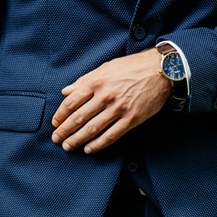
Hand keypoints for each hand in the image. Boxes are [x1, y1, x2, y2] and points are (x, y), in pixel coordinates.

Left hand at [51, 49, 169, 152]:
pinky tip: (89, 149)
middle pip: (79, 118)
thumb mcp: (106, 67)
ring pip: (92, 129)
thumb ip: (85, 79)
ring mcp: (119, 109)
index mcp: (98, 81)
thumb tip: (65, 91)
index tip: (55, 123)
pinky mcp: (132, 118)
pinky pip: (111, 136)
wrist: (161, 70)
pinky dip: (98, 145)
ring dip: (77, 140)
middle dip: (64, 131)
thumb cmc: (133, 66)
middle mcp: (106, 96)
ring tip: (68, 146)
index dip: (60, 115)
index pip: (71, 102)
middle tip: (56, 139)